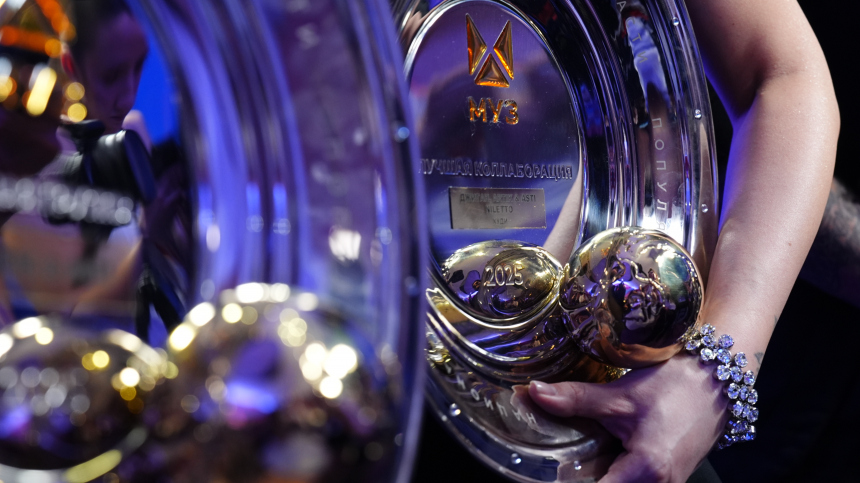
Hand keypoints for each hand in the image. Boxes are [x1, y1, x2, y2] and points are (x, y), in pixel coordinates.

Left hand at [528, 355, 727, 481]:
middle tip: (552, 466)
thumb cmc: (676, 387)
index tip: (542, 477)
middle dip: (578, 478)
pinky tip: (596, 457)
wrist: (718, 381)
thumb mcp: (620, 395)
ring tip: (573, 459)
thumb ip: (575, 399)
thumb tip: (533, 393)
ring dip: (597, 475)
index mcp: (646, 470)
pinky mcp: (667, 480)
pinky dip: (612, 474)